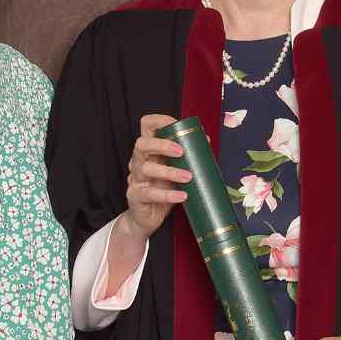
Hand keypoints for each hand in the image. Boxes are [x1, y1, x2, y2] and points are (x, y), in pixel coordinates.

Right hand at [115, 114, 191, 242]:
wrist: (147, 218)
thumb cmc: (162, 190)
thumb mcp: (176, 171)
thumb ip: (187, 156)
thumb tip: (205, 139)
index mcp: (149, 151)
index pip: (146, 126)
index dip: (159, 121)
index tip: (177, 125)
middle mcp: (139, 161)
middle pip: (142, 144)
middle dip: (162, 145)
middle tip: (181, 151)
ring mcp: (135, 179)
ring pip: (146, 168)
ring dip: (169, 171)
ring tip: (187, 177)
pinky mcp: (135, 196)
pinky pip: (149, 193)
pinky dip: (167, 195)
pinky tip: (182, 196)